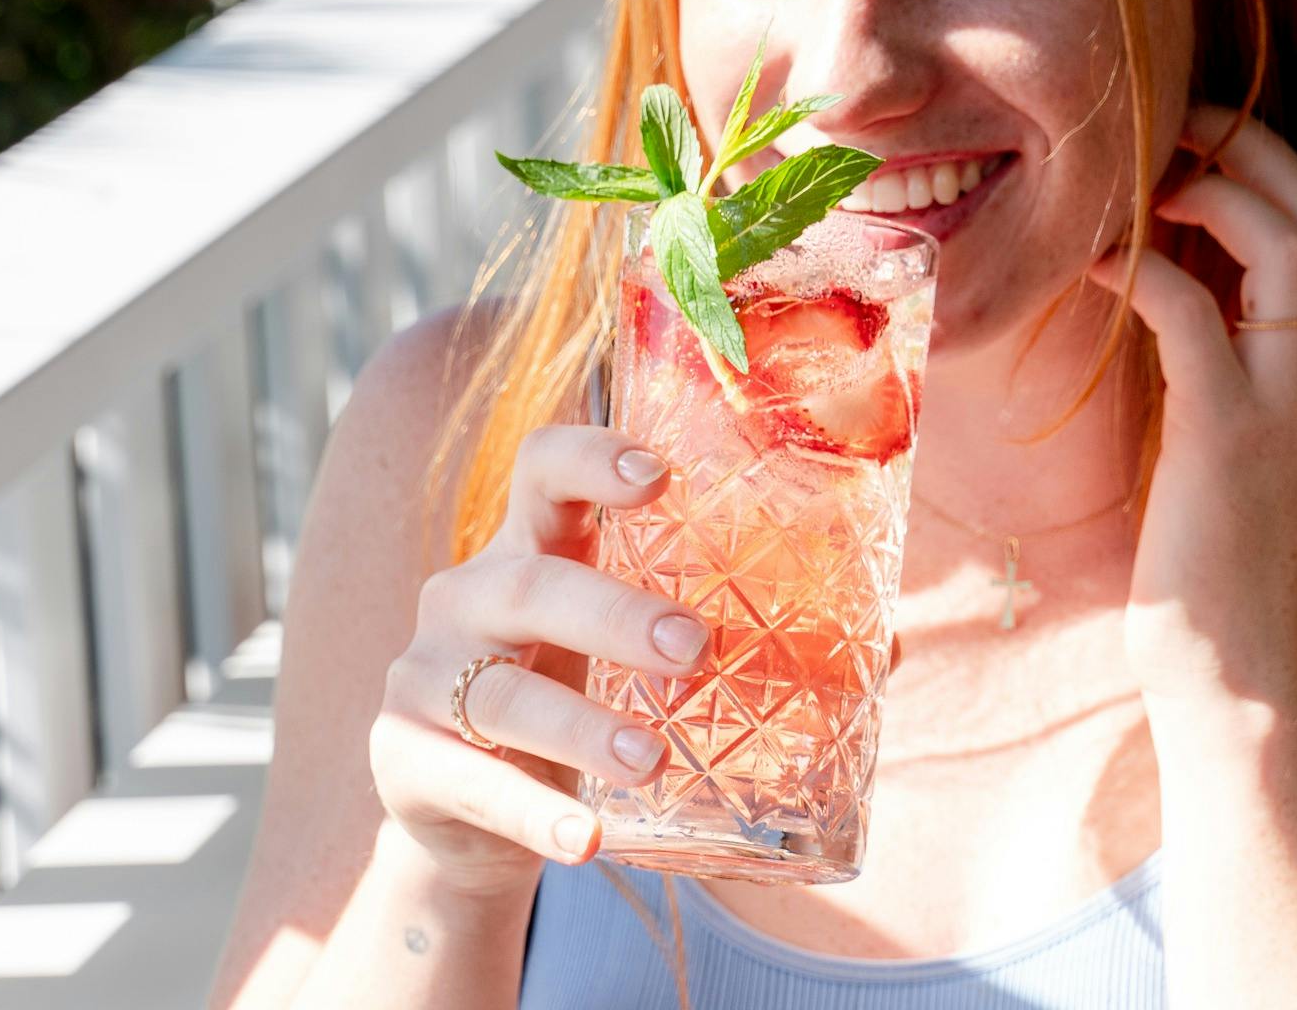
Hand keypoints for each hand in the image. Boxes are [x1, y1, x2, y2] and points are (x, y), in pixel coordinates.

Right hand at [367, 426, 710, 899]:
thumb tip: (890, 645)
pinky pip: (471, 783)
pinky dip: (531, 813)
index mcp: (530, 548)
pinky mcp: (406, 759)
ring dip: (580, 725)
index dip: (592, 458)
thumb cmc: (576, 704)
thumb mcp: (633, 660)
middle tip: (692, 647)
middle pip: (530, 584)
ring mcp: (427, 676)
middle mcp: (468, 596)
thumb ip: (744, 644)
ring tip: (652, 759)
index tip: (658, 476)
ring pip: (500, 692)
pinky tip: (584, 838)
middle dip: (614, 613)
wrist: (474, 817)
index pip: (543, 468)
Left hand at [1087, 105, 1296, 712]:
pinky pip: (1194, 314)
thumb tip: (1157, 286)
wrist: (1233, 671)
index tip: (1188, 143)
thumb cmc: (1210, 556)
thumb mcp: (1226, 437)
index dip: (1263, 161)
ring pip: (1288, 240)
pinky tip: (1088, 266)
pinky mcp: (1227, 434)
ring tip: (1138, 180)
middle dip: (1246, 142)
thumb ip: (1214, 360)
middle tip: (1167, 124)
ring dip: (1209, 187)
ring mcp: (1288, 401)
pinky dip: (1143, 271)